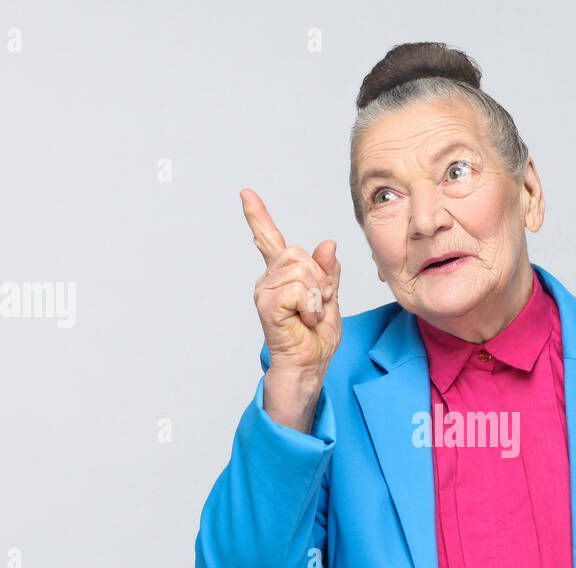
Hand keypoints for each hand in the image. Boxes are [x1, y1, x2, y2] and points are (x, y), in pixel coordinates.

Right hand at [242, 188, 341, 382]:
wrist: (308, 365)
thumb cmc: (316, 338)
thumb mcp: (330, 298)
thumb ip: (328, 272)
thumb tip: (328, 243)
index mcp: (283, 275)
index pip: (269, 240)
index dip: (258, 216)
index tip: (246, 194)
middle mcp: (269, 279)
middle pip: (299, 253)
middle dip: (319, 278)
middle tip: (318, 303)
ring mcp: (265, 290)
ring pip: (301, 269)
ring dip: (316, 294)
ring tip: (310, 314)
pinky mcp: (266, 303)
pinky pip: (298, 289)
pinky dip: (310, 305)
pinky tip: (304, 319)